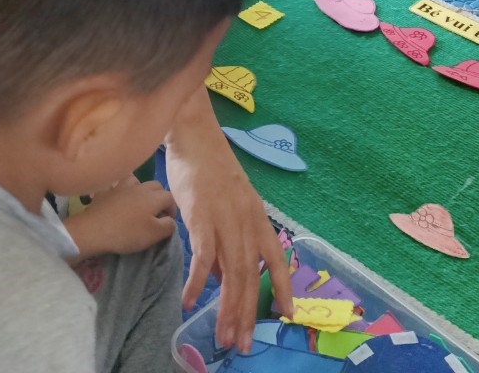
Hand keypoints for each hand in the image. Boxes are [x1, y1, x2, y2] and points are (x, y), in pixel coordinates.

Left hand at [65, 177, 176, 260]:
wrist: (95, 230)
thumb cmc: (127, 233)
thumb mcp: (154, 235)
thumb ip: (168, 226)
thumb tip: (170, 220)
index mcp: (153, 197)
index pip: (170, 197)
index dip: (172, 209)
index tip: (168, 221)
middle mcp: (140, 187)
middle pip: (156, 186)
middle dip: (160, 197)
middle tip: (156, 212)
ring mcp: (121, 186)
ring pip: (136, 180)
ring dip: (141, 188)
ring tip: (138, 201)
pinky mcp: (106, 191)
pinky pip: (115, 185)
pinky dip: (119, 189)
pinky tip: (117, 197)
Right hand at [166, 90, 293, 352]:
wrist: (196, 135)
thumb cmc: (208, 170)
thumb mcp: (227, 207)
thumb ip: (226, 241)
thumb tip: (219, 278)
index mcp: (257, 217)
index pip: (276, 258)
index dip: (283, 287)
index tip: (287, 314)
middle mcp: (247, 221)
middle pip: (252, 274)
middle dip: (248, 312)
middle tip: (243, 344)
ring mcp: (226, 218)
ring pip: (232, 271)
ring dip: (228, 307)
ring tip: (224, 336)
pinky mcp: (202, 215)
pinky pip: (203, 254)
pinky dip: (197, 280)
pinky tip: (191, 301)